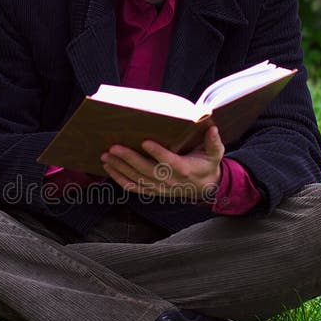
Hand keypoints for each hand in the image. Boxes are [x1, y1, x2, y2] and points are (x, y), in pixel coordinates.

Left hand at [101, 125, 224, 201]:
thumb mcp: (215, 153)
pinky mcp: (152, 191)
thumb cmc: (207, 165)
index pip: (169, 162)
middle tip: (114, 147)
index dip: (157, 153)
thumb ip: (214, 142)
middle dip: (129, 159)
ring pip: (136, 179)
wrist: (205, 187)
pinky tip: (108, 169)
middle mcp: (170, 181)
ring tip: (106, 156)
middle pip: (147, 170)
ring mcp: (159, 188)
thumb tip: (212, 129)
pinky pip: (133, 187)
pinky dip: (119, 179)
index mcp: (184, 169)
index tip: (145, 141)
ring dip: (119, 168)